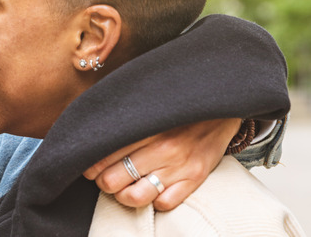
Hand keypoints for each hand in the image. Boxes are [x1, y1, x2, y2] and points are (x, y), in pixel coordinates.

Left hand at [82, 118, 240, 210]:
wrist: (219, 108)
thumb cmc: (176, 110)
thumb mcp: (148, 107)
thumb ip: (124, 120)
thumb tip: (92, 131)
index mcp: (145, 127)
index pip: (103, 156)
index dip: (91, 167)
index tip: (91, 167)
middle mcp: (161, 148)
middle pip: (113, 180)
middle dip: (105, 182)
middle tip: (108, 177)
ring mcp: (178, 166)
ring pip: (135, 197)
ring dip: (125, 196)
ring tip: (126, 188)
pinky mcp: (194, 179)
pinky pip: (164, 204)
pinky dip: (155, 201)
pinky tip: (153, 190)